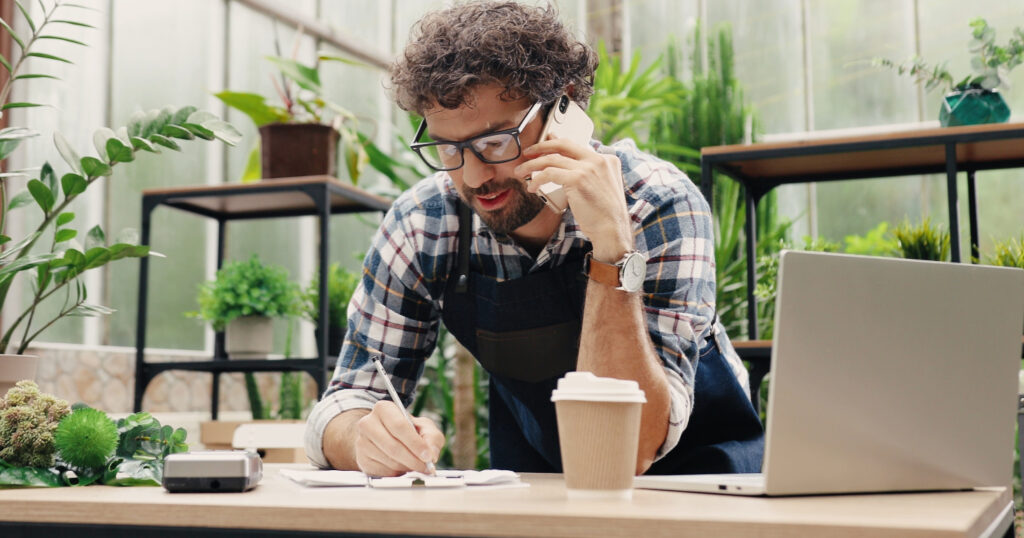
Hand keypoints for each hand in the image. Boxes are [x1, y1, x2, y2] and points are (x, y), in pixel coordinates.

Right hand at [354, 400, 444, 475]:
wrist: (384, 438)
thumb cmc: (407, 430)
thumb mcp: (424, 427)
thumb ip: (432, 438)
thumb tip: (431, 454)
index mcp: (384, 408)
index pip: (399, 426)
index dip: (415, 444)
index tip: (427, 456)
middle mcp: (368, 423)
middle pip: (393, 446)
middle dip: (413, 460)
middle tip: (426, 467)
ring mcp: (361, 442)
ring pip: (389, 461)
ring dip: (406, 467)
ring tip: (414, 464)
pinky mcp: (361, 459)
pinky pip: (382, 472)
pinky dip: (396, 473)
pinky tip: (401, 466)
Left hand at [515, 138, 632, 260]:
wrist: (612, 230)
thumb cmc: (604, 215)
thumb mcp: (601, 188)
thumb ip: (587, 175)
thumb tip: (564, 166)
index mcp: (607, 160)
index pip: (576, 147)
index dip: (556, 144)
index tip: (543, 146)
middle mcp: (599, 160)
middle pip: (564, 145)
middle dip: (541, 146)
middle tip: (527, 153)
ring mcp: (589, 168)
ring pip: (552, 158)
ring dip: (532, 165)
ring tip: (520, 172)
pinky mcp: (578, 179)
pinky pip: (549, 173)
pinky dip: (537, 179)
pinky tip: (532, 187)